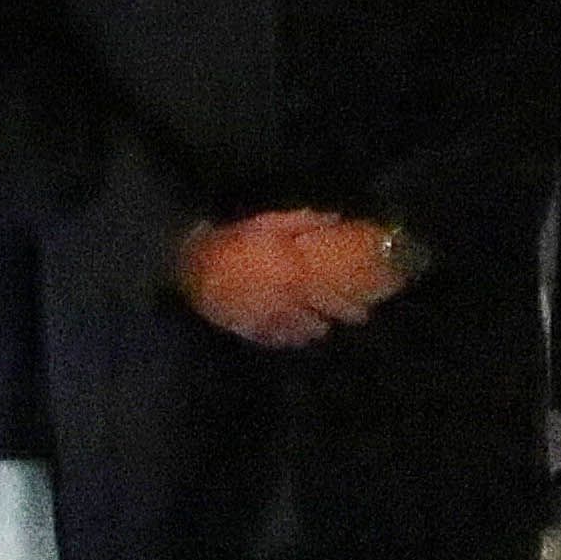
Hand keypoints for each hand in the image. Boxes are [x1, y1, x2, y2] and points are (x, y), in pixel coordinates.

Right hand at [179, 210, 400, 350]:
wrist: (191, 264)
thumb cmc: (232, 240)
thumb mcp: (268, 224)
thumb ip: (304, 224)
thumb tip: (336, 220)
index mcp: (297, 275)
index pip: (338, 298)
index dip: (357, 305)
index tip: (369, 303)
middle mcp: (289, 303)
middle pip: (328, 320)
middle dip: (344, 317)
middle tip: (354, 313)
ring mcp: (272, 321)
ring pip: (308, 333)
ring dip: (318, 327)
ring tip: (323, 320)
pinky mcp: (254, 331)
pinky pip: (282, 340)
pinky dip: (293, 336)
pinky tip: (298, 330)